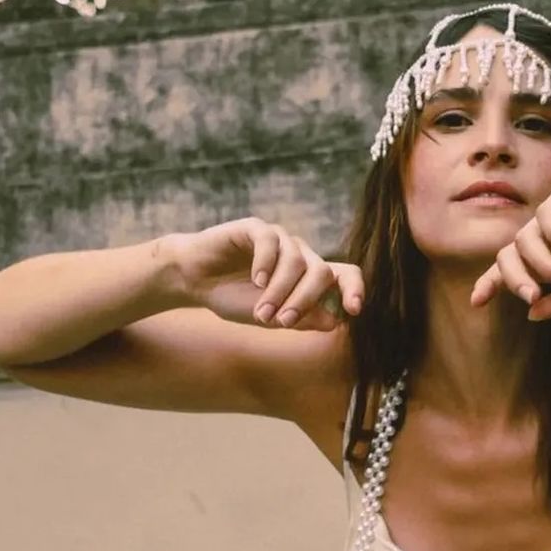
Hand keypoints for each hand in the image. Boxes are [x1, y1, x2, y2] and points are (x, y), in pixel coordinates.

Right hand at [167, 218, 363, 330]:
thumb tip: (336, 321)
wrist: (195, 281)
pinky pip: (271, 241)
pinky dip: (267, 263)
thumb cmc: (234, 299)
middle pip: (322, 271)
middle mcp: (300, 255)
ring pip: (297, 261)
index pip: (345, 275)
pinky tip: (256, 280)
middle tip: (283, 322)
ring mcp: (280, 240)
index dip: (355, 289)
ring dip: (280, 291)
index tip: (354, 310)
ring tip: (261, 312)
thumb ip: (302, 319)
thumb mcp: (271, 317)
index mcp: (309, 276)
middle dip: (305, 300)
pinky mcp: (255, 228)